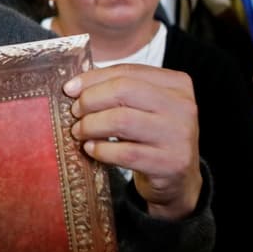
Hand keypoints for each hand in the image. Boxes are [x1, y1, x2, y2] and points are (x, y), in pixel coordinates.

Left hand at [65, 64, 202, 220]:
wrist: (179, 179)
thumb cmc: (153, 137)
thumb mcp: (145, 108)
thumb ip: (119, 91)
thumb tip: (75, 85)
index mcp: (177, 84)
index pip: (128, 71)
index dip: (93, 78)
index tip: (69, 89)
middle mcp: (183, 106)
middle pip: (124, 90)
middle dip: (91, 100)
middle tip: (75, 113)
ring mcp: (179, 135)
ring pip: (122, 120)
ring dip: (92, 125)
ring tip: (79, 132)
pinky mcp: (171, 163)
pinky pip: (125, 153)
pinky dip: (101, 150)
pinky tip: (92, 149)